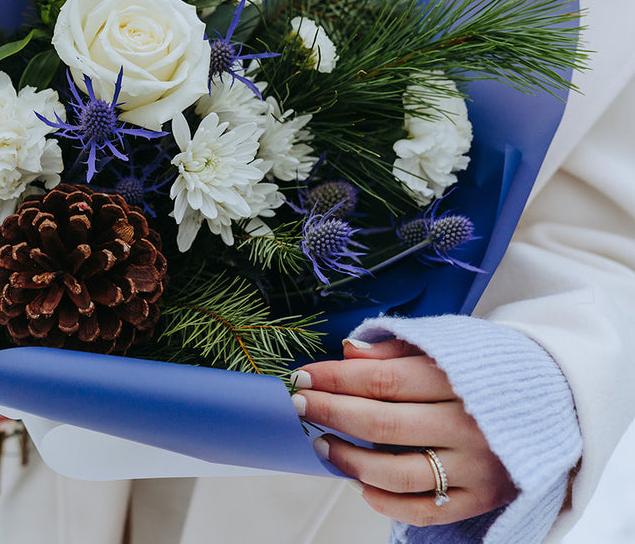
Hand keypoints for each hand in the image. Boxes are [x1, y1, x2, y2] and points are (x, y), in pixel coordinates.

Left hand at [293, 338, 517, 526]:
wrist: (558, 400)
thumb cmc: (488, 370)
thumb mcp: (449, 345)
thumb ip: (396, 349)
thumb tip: (347, 351)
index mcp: (459, 379)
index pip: (381, 379)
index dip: (335, 379)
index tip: (302, 377)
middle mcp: (469, 424)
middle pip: (383, 423)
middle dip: (330, 413)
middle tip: (298, 406)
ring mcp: (476, 466)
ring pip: (397, 473)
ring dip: (348, 460)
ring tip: (321, 445)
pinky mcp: (481, 498)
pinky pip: (423, 509)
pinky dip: (384, 501)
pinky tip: (360, 484)